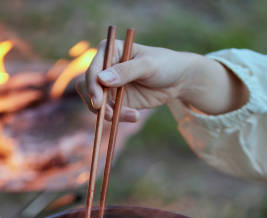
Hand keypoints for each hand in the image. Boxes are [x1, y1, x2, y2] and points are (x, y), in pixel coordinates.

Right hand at [76, 40, 248, 121]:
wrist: (179, 79)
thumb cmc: (165, 64)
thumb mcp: (147, 66)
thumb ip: (125, 71)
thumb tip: (102, 79)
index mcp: (110, 51)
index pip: (93, 68)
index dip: (92, 85)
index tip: (98, 101)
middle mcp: (105, 68)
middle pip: (87, 87)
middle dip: (96, 102)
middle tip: (109, 114)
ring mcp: (110, 86)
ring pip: (97, 103)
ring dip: (109, 113)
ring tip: (132, 115)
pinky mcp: (117, 101)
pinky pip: (110, 112)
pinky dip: (119, 117)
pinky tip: (135, 116)